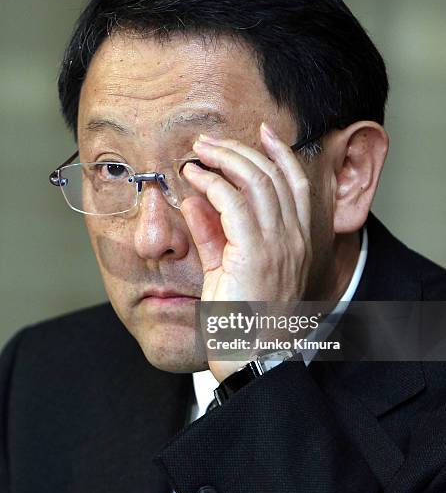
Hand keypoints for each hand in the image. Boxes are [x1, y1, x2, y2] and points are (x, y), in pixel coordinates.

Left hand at [180, 122, 312, 380]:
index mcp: (297, 240)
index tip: (262, 133)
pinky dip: (212, 183)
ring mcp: (277, 244)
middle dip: (240, 149)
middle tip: (210, 142)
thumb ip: (215, 234)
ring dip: (224, 158)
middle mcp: (293, 237)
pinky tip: (195, 177)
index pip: (295, 182)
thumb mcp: (228, 270)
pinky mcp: (254, 252)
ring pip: (255, 180)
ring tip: (199, 152)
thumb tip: (197, 201)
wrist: (253, 360)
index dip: (280, 152)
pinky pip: (233, 202)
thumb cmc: (243, 320)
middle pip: (272, 174)